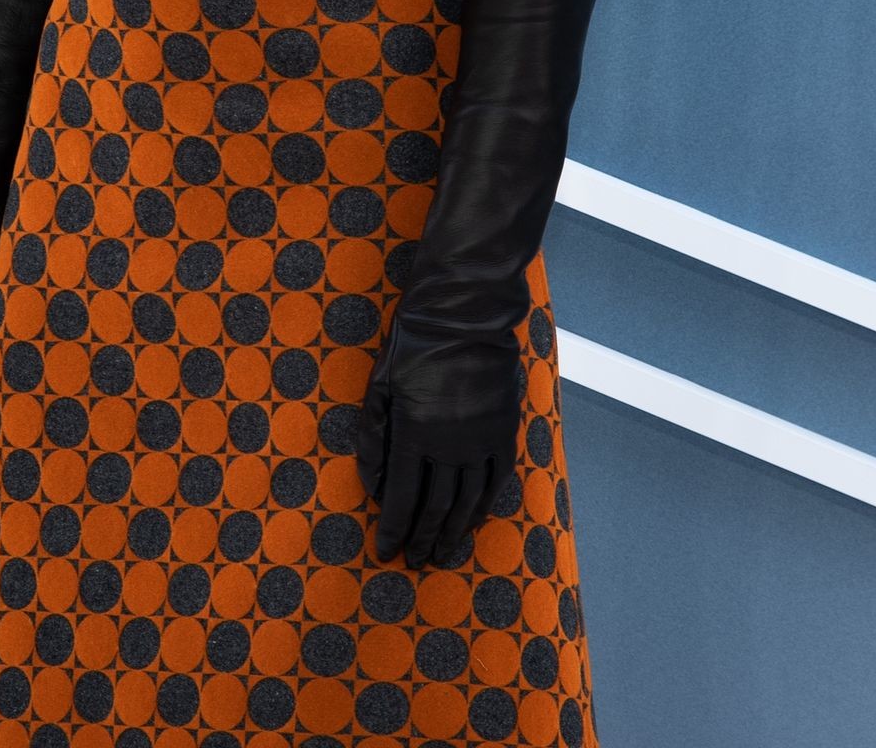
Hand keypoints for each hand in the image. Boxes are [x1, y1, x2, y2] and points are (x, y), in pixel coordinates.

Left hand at [353, 307, 523, 568]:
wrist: (465, 312)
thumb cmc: (414, 343)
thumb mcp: (380, 384)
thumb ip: (374, 435)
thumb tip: (371, 484)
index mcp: (414, 431)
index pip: (401, 497)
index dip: (393, 529)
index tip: (386, 552)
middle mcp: (451, 443)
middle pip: (435, 507)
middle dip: (422, 539)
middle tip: (414, 563)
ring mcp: (482, 438)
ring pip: (469, 501)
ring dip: (454, 533)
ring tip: (443, 556)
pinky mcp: (504, 429)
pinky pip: (497, 479)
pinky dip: (485, 506)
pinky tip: (474, 522)